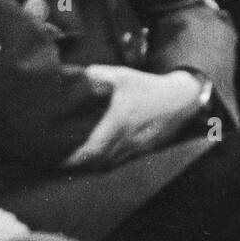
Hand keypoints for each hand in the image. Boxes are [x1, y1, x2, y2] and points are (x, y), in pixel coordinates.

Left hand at [64, 66, 201, 167]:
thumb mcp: (123, 76)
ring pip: (107, 164)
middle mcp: (125, 139)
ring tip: (75, 161)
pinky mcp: (142, 151)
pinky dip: (106, 162)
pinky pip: (119, 161)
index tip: (58, 157)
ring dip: (91, 165)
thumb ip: (97, 75)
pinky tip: (98, 157)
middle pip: (96, 162)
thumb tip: (75, 75)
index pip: (92, 148)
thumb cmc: (150, 87)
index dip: (74, 157)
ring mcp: (135, 148)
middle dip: (78, 164)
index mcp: (118, 122)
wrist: (181, 99)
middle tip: (60, 160)